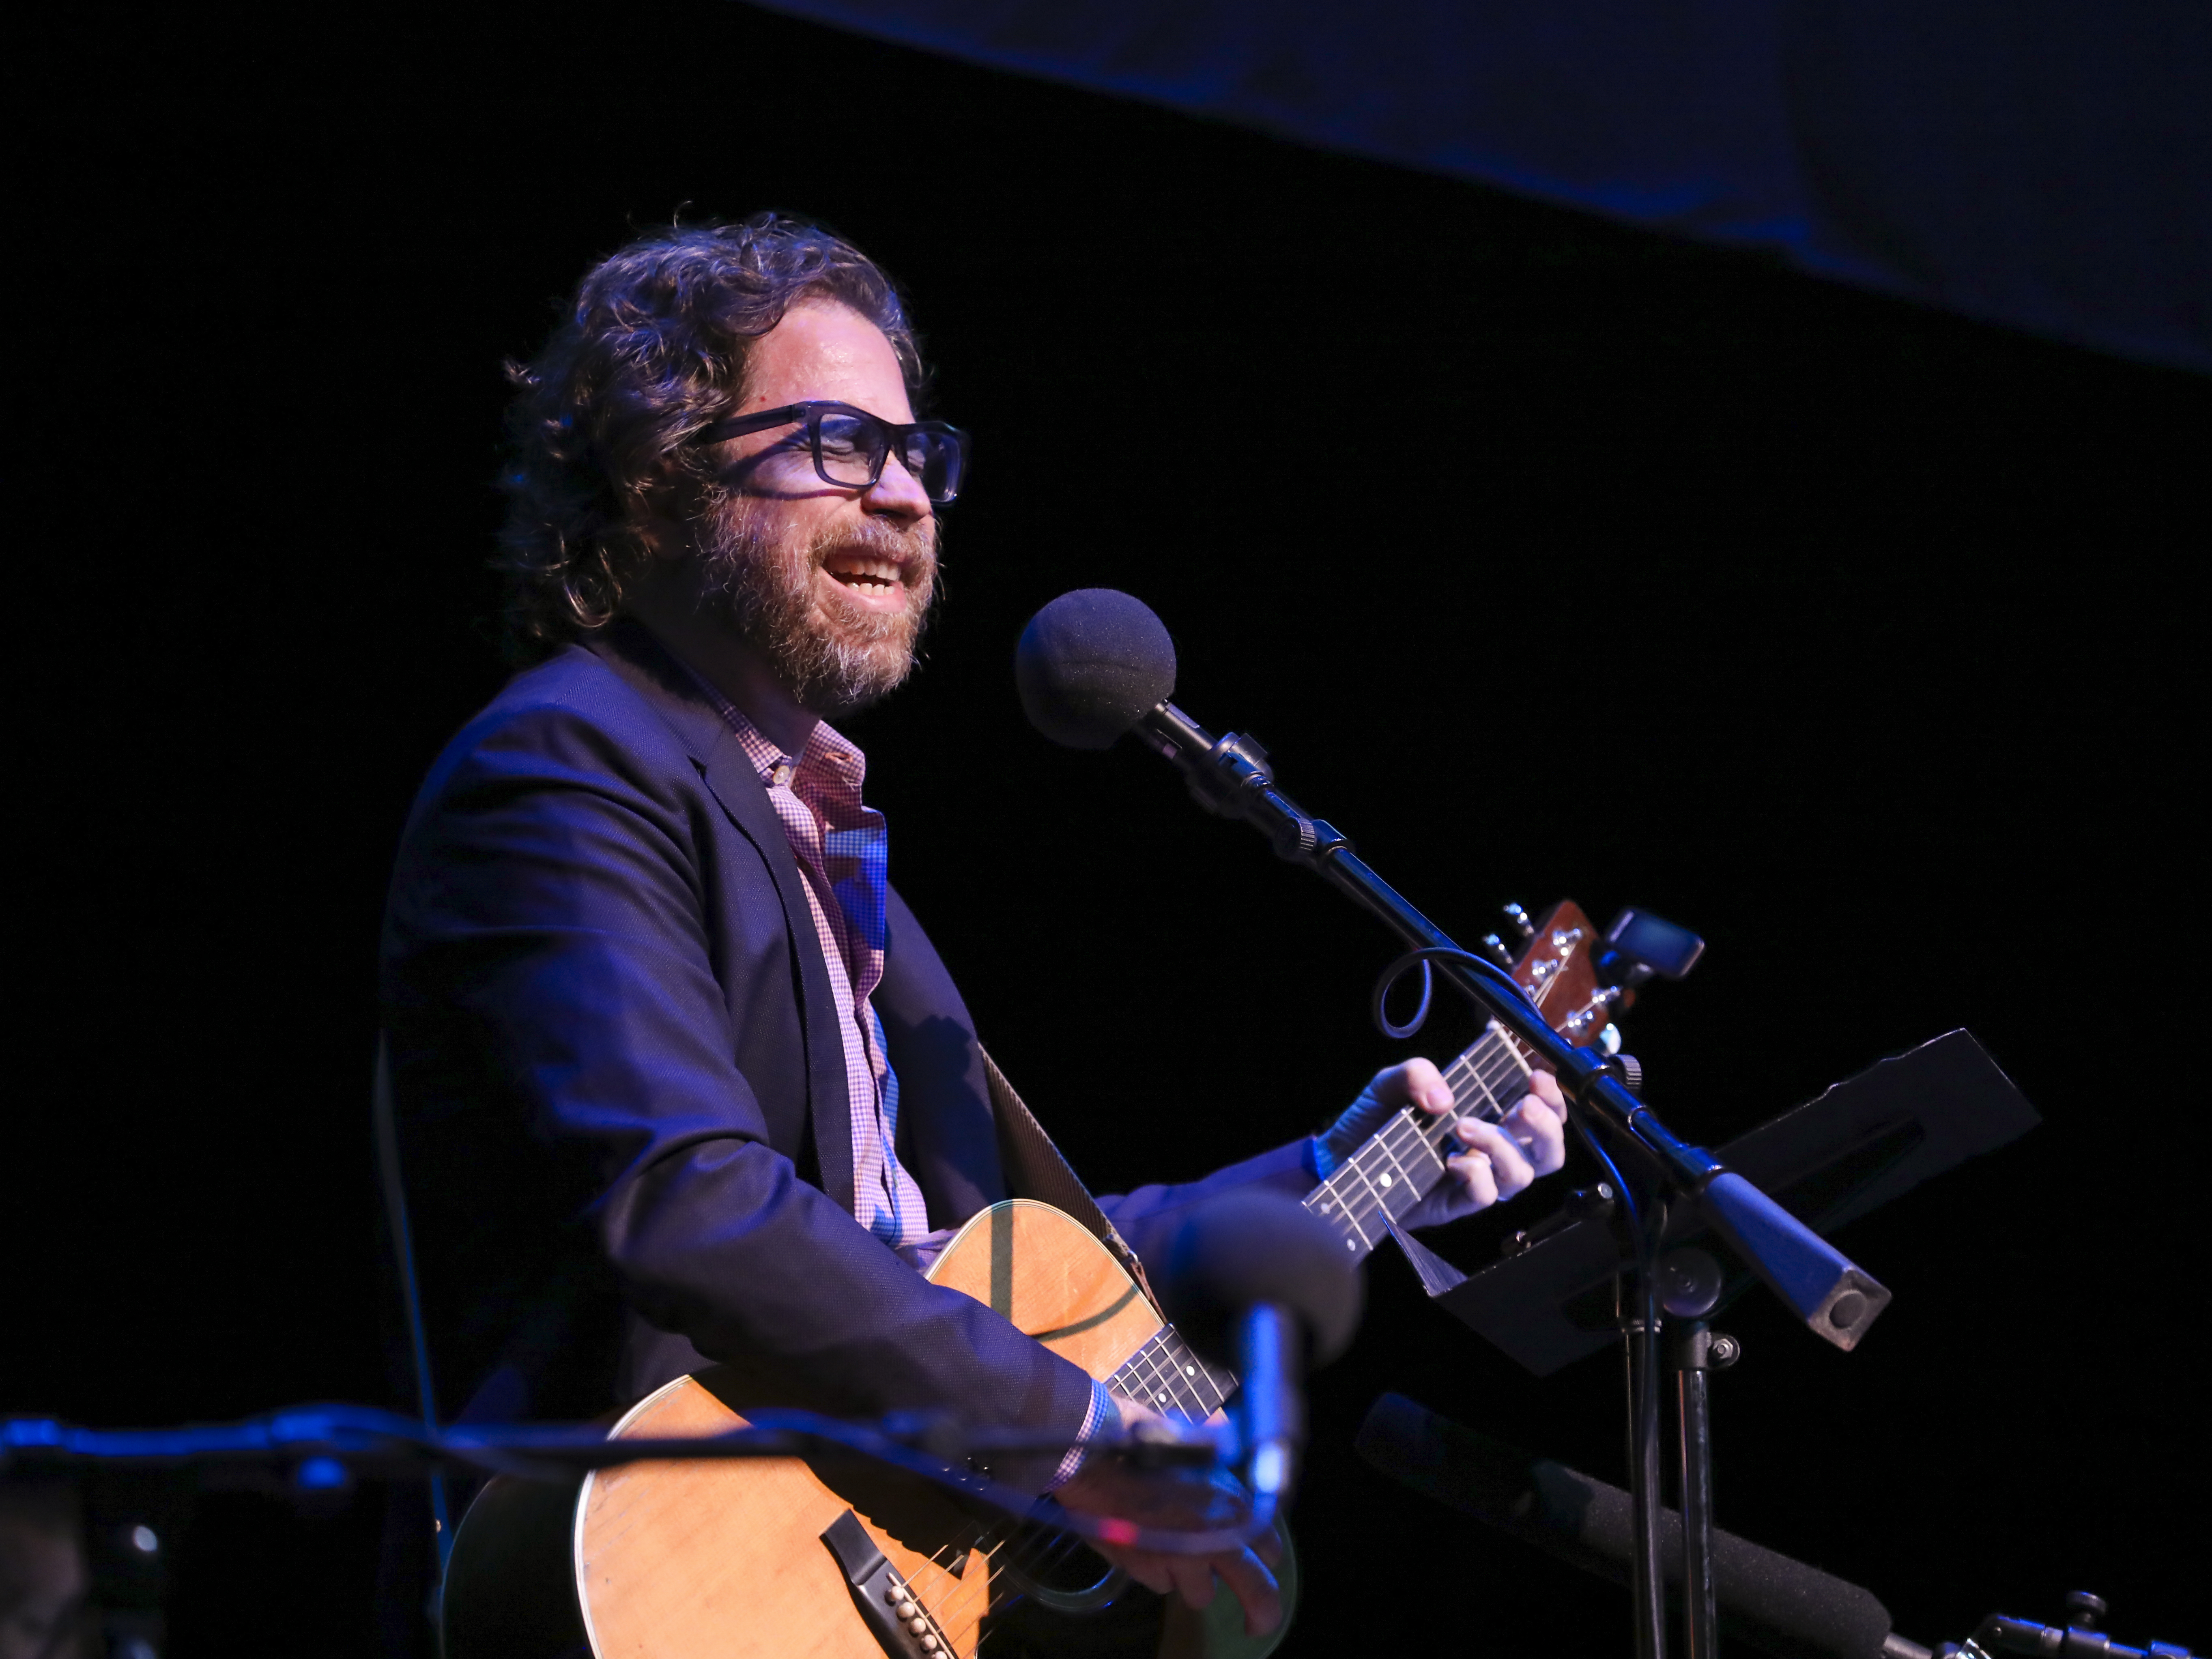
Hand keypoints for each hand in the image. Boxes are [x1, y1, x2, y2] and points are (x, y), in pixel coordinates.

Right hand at [1052, 1398, 1284, 1636]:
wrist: (1094, 1453)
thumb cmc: (1144, 1438)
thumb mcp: (1198, 1443)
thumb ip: (1222, 1467)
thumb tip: (1235, 1455)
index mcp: (1235, 1505)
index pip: (1271, 1549)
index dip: (1264, 1558)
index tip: (1258, 1564)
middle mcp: (1217, 1538)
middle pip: (1257, 1593)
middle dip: (1260, 1612)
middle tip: (1255, 1625)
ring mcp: (1182, 1559)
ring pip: (1200, 1593)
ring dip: (1190, 1578)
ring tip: (1171, 1548)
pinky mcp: (1149, 1571)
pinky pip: (1161, 1583)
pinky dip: (1156, 1569)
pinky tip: (1143, 1541)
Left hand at [1324, 1059, 1567, 1228]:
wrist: (1337, 1158)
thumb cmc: (1372, 1120)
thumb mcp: (1389, 1083)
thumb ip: (1416, 1073)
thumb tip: (1445, 1096)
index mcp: (1487, 1115)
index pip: (1540, 1112)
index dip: (1551, 1098)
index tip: (1537, 1077)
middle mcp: (1488, 1149)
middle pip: (1548, 1151)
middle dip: (1546, 1127)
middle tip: (1521, 1107)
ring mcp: (1474, 1179)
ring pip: (1521, 1176)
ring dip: (1503, 1147)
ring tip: (1464, 1126)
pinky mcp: (1454, 1204)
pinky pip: (1485, 1196)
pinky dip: (1477, 1176)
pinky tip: (1452, 1161)